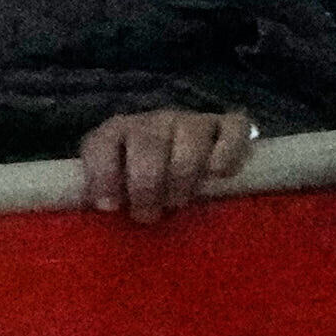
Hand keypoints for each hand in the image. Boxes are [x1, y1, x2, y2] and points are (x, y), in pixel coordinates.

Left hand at [79, 103, 258, 226]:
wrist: (185, 150)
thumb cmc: (146, 177)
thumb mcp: (118, 183)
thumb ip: (107, 192)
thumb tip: (106, 212)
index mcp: (118, 131)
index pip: (103, 143)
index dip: (103, 175)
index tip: (110, 207)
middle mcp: (154, 120)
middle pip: (149, 146)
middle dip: (146, 186)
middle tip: (148, 215)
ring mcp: (192, 120)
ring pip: (190, 141)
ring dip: (183, 177)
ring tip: (178, 202)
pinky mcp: (228, 124)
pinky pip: (232, 130)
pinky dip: (227, 154)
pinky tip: (218, 175)